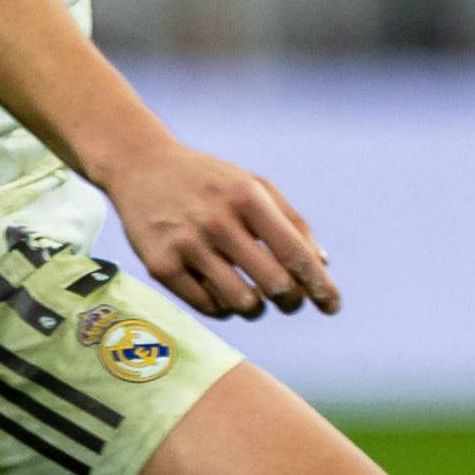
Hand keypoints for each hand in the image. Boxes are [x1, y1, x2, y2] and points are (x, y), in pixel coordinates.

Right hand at [100, 140, 339, 320]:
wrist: (141, 166)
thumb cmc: (210, 181)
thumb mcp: (254, 185)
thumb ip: (292, 222)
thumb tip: (322, 265)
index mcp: (247, 197)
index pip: (294, 253)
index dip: (319, 285)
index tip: (333, 307)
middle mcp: (217, 220)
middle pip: (274, 284)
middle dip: (291, 301)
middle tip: (290, 301)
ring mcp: (186, 243)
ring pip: (242, 302)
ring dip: (256, 308)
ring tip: (254, 297)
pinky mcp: (160, 264)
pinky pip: (207, 306)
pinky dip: (223, 307)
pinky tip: (222, 292)